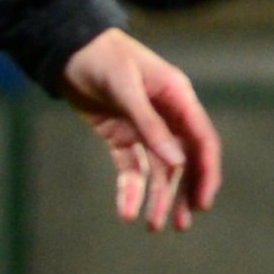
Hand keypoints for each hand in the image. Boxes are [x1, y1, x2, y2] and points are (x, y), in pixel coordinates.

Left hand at [52, 27, 223, 230]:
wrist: (66, 48)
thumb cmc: (101, 57)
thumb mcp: (125, 88)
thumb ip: (150, 125)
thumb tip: (177, 164)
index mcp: (178, 98)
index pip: (201, 141)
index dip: (207, 172)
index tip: (203, 203)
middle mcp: (166, 116)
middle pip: (183, 161)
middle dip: (184, 193)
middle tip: (181, 225)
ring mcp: (143, 127)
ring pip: (158, 170)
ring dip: (157, 197)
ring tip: (152, 225)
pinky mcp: (120, 135)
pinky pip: (130, 167)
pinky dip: (129, 188)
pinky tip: (126, 210)